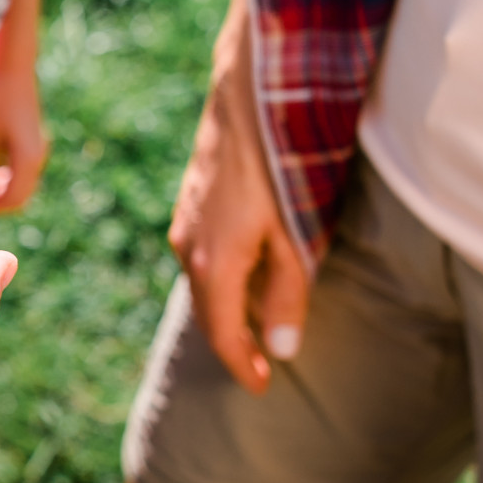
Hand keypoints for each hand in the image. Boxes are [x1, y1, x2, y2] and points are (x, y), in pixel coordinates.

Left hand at [0, 56, 47, 210]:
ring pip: (26, 185)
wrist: (16, 74)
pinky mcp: (35, 145)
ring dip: (7, 193)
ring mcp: (38, 151)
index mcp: (26, 159)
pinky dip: (12, 180)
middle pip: (22, 196)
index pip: (13, 197)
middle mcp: (37, 158)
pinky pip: (25, 172)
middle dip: (2, 205)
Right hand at [169, 0, 308, 391]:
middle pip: (208, 312)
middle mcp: (190, 248)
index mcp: (214, 263)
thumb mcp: (297, 234)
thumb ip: (289, 294)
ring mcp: (185, 223)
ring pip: (203, 284)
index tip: (262, 389)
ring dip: (225, 310)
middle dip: (232, 343)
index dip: (243, 365)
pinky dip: (220, 280)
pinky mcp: (191, 203)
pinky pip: (201, 258)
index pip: (224, 333)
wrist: (249, 92)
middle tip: (259, 369)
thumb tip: (283, 350)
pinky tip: (242, 276)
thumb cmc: (279, 161)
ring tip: (254, 328)